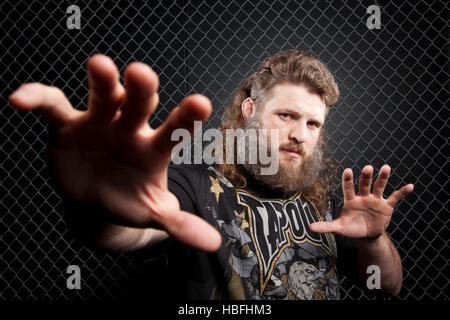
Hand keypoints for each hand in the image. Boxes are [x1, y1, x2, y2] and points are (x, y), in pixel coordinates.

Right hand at [8, 54, 220, 251]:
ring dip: (102, 81)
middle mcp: (129, 129)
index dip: (186, 119)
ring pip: (102, 96)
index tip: (200, 104)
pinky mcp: (66, 124)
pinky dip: (37, 99)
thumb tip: (214, 243)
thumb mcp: (153, 213)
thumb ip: (180, 224)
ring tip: (99, 65)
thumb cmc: (129, 200)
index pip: (174, 131)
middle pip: (138, 104)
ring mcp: (98, 122)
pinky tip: (20, 100)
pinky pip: (52, 105)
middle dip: (140, 90)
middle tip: (142, 74)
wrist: (94, 199)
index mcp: (153, 149)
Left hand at [309, 165, 413, 239]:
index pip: (348, 187)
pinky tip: (409, 186)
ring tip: (386, 168)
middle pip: (364, 184)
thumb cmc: (351, 228)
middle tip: (368, 168)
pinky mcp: (386, 206)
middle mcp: (363, 196)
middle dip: (366, 176)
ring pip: (379, 186)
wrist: (366, 235)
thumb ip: (326, 226)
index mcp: (350, 200)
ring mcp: (375, 200)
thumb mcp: (339, 228)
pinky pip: (395, 198)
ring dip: (382, 178)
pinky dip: (402, 192)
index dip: (348, 179)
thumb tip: (310, 227)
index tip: (348, 170)